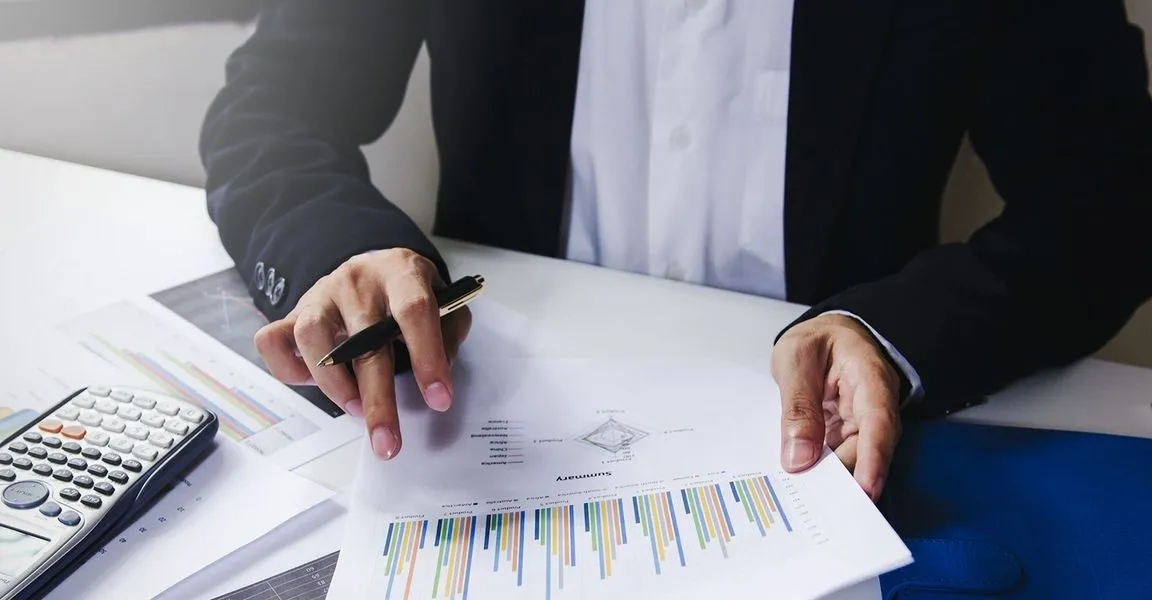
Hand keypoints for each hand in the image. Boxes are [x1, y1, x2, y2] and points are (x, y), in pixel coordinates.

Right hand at [253, 248, 471, 459]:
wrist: (376, 268)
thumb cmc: (410, 294)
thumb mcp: (445, 304)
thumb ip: (448, 336)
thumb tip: (436, 374)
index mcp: (400, 272)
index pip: (413, 311)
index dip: (427, 357)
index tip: (439, 399)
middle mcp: (357, 280)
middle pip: (364, 341)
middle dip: (378, 400)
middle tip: (387, 441)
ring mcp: (321, 294)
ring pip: (311, 337)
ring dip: (334, 384)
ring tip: (356, 409)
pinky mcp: (295, 312)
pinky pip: (273, 341)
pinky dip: (288, 370)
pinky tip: (316, 384)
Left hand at [770, 314, 901, 500]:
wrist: (824, 335)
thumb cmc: (815, 341)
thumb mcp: (796, 359)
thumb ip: (798, 405)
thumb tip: (799, 458)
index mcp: (870, 377)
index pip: (879, 420)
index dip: (874, 458)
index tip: (866, 489)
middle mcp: (874, 406)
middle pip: (866, 449)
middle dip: (845, 479)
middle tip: (815, 502)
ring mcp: (862, 423)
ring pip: (852, 459)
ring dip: (830, 479)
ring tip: (804, 499)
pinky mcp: (847, 435)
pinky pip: (837, 458)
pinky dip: (821, 471)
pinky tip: (802, 487)